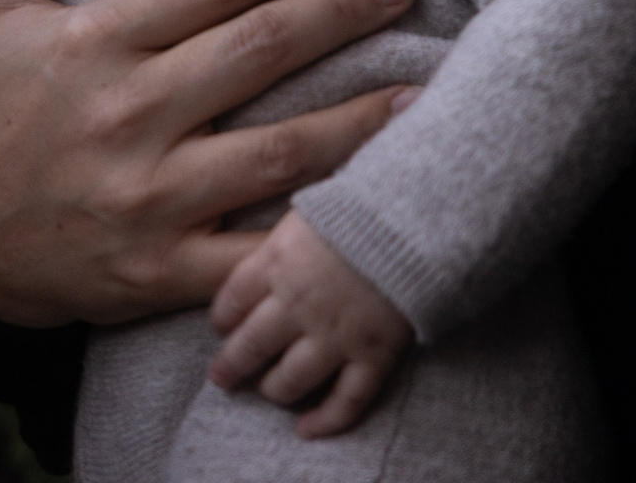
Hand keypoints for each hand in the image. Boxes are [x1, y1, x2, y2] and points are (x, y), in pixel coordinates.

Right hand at [0, 0, 418, 327]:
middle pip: (260, 51)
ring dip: (362, 119)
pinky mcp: (165, 270)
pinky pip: (261, 254)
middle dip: (342, 12)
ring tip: (427, 90)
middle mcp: (128, 113)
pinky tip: (377, 206)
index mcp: (95, 41)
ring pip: (282, 152)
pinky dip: (322, 234)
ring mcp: (149, 197)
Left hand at [208, 211, 413, 437]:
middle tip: (222, 377)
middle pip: (251, 346)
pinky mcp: (373, 355)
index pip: (231, 301)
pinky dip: (324, 420)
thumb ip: (279, 244)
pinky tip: (306, 430)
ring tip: (267, 391)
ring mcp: (334, 334)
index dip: (222, 320)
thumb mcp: (304, 213)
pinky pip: (345, 400)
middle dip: (231, 366)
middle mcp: (297, 304)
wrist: (414, 218)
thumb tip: (263, 260)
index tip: (221, 328)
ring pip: (289, 379)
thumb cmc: (359, 207)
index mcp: (275, 263)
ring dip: (273, 390)